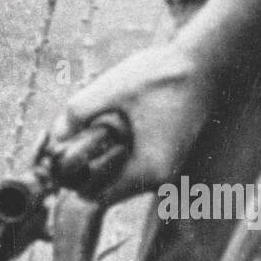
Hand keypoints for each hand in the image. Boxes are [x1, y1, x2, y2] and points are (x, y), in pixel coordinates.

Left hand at [50, 40, 218, 206]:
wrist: (206, 62)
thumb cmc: (163, 74)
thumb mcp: (114, 88)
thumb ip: (79, 111)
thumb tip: (54, 135)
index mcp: (148, 170)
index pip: (96, 198)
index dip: (74, 181)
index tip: (65, 155)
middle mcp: (161, 178)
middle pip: (107, 192)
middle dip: (87, 171)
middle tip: (77, 140)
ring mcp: (167, 170)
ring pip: (121, 181)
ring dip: (103, 163)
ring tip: (99, 131)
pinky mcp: (168, 158)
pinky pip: (134, 170)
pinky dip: (119, 157)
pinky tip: (117, 129)